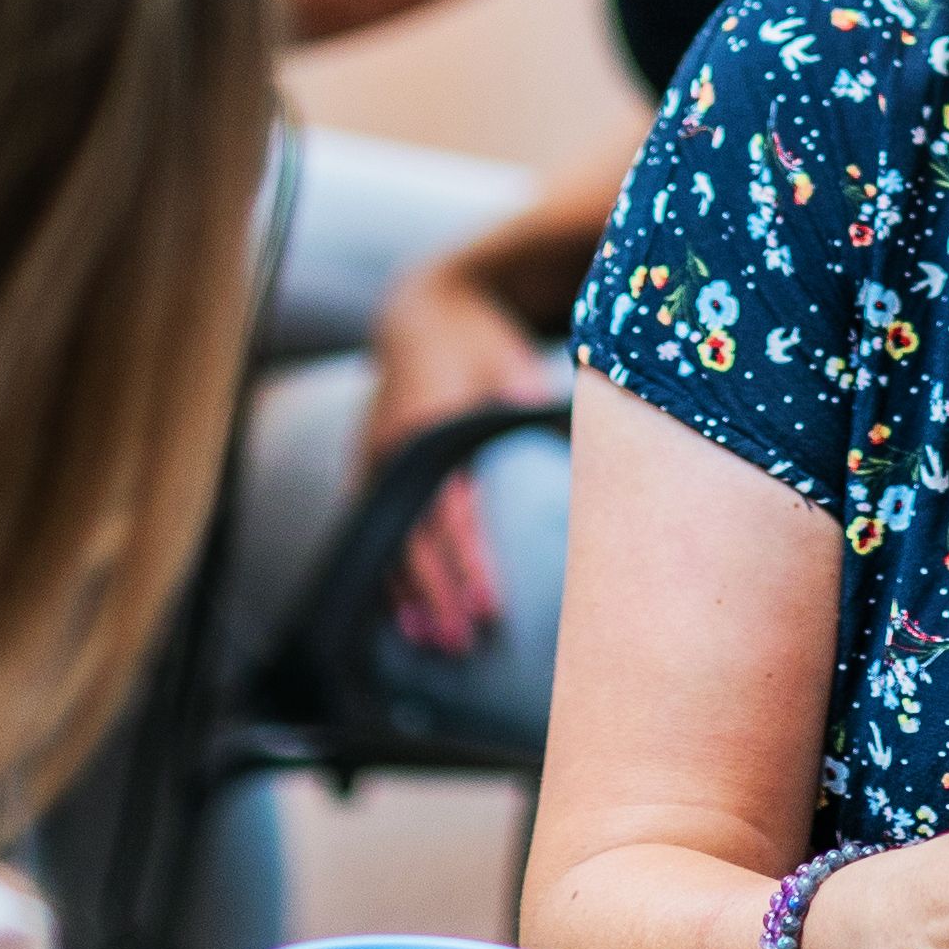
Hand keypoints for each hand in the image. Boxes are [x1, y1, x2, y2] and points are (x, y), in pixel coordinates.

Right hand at [353, 252, 562, 659]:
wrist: (423, 303)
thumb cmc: (482, 338)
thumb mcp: (514, 363)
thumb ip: (537, 406)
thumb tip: (581, 448)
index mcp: (433, 428)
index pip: (453, 515)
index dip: (469, 566)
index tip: (490, 609)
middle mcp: (396, 450)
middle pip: (415, 540)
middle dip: (439, 596)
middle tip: (466, 644)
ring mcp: (374, 458)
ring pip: (387, 540)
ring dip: (408, 594)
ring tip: (433, 642)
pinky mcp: (366, 462)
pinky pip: (372, 528)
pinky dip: (385, 568)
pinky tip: (398, 608)